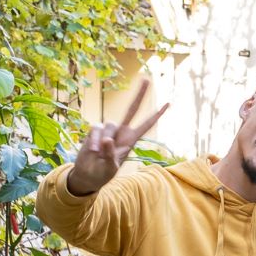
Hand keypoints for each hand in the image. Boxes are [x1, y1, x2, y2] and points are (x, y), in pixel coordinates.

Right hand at [67, 80, 168, 195]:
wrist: (86, 176)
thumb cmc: (102, 174)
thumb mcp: (109, 168)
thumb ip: (110, 154)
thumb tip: (107, 139)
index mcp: (130, 141)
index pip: (146, 125)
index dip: (156, 115)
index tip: (168, 103)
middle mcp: (120, 133)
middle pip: (131, 110)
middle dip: (139, 95)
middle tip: (146, 79)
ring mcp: (107, 131)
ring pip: (109, 125)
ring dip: (102, 140)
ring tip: (97, 154)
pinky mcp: (94, 132)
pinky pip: (95, 129)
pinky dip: (94, 140)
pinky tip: (92, 150)